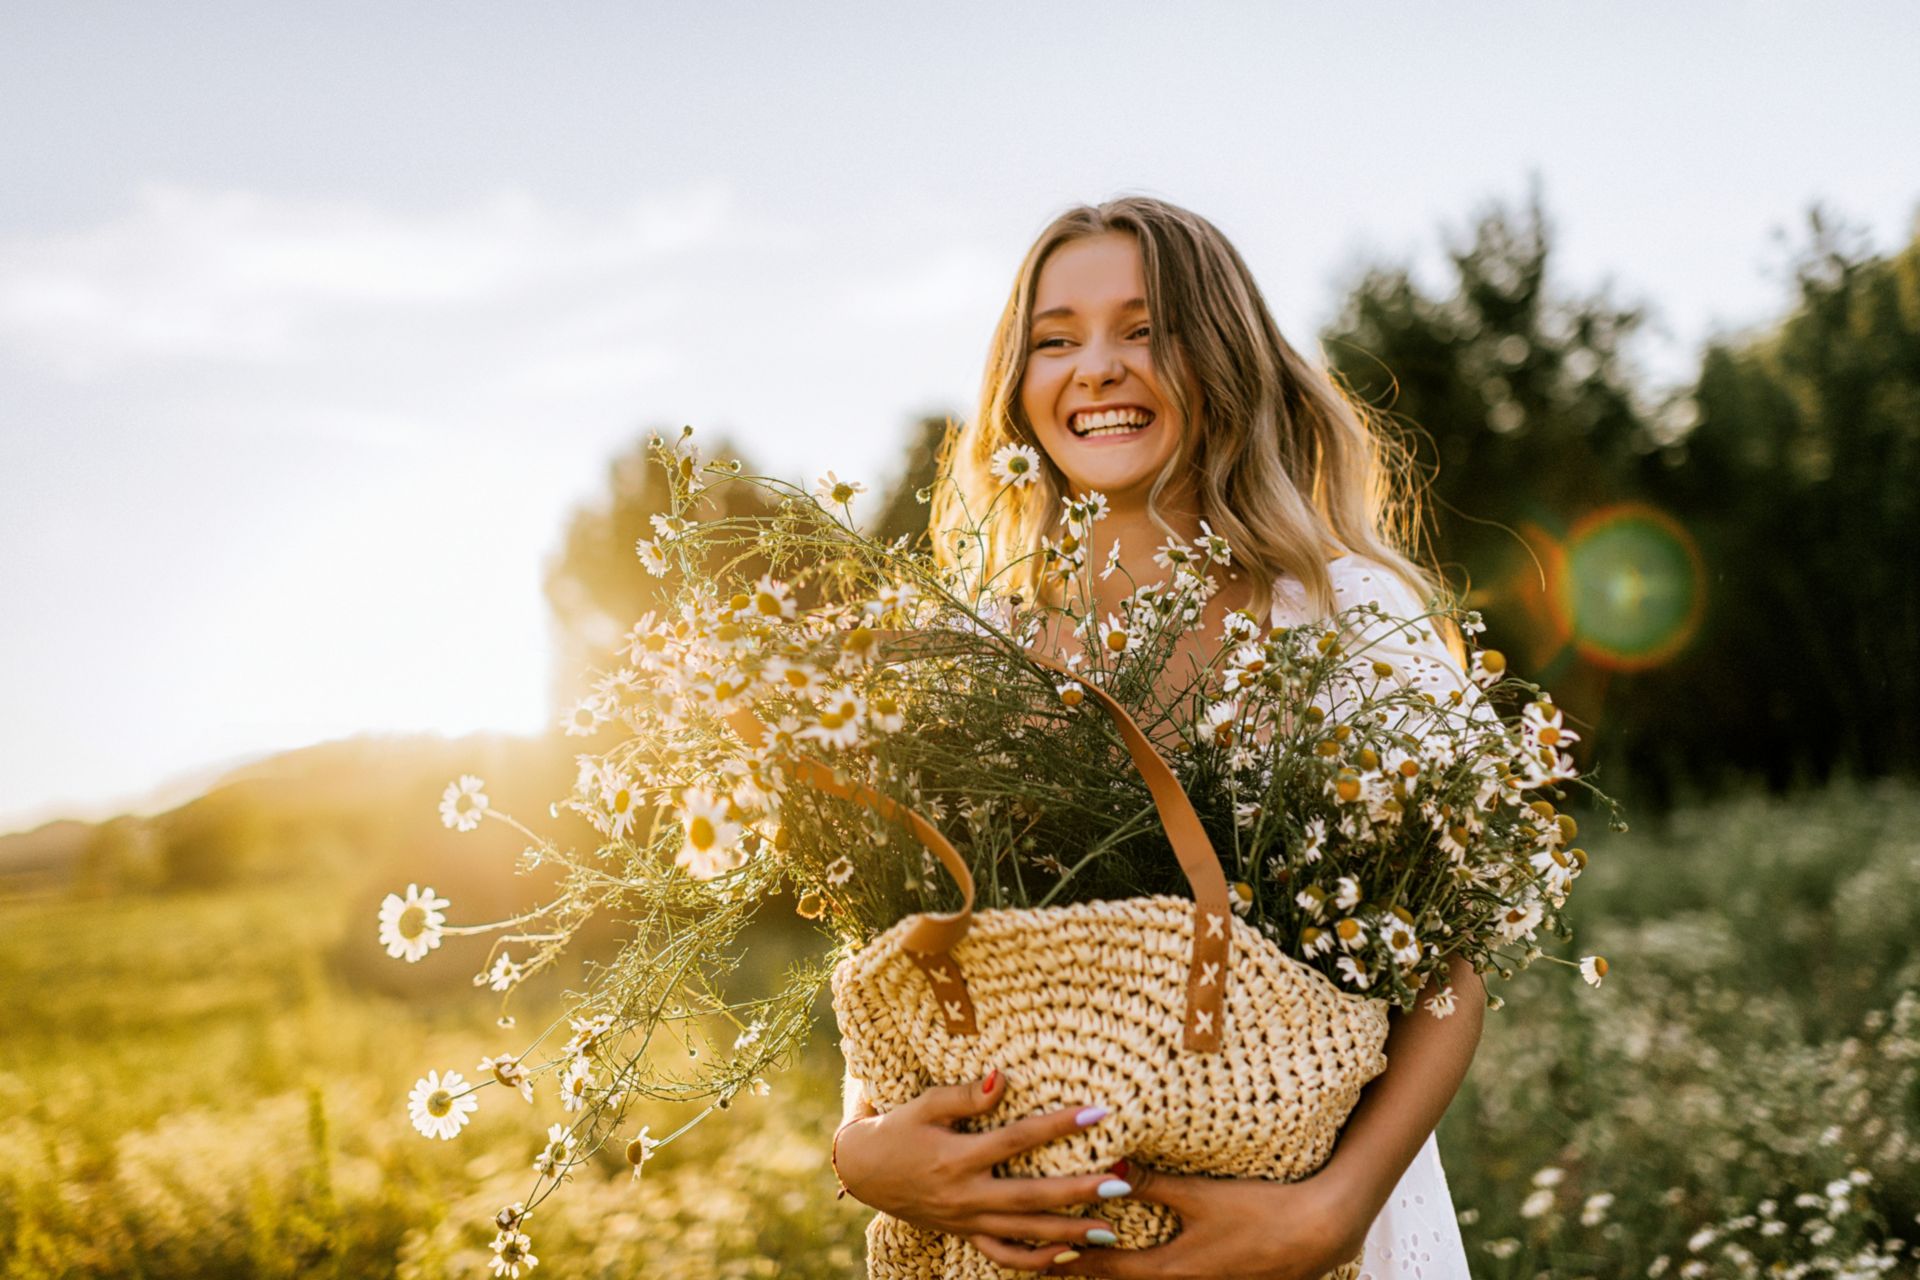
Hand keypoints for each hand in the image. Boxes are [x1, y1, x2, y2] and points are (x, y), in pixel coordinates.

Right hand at [832, 1067, 1128, 1259]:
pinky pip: (1004, 1256)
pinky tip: (1071, 1254)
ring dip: (1069, 1232)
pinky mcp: (967, 1235)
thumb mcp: (926, 1105)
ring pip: (1024, 1233)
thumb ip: (966, 1097)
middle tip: (1120, 1183)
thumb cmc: (900, 1129)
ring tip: (1109, 1227)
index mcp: (957, 1157)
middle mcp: (965, 1195)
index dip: (1058, 1125)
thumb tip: (1003, 1078)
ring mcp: (967, 1221)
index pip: (1017, 1140)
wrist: (866, 1171)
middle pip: (1030, 1196)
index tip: (1097, 1112)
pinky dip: (1037, 1260)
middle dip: (1078, 1192)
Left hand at [975, 1163, 1367, 1279]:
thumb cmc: (1260, 1211)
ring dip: (1118, 1275)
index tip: (1037, 1258)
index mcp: (1170, 1268)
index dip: (1069, 1264)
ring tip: (1085, 1268)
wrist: (1318, 1233)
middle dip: (1086, 1275)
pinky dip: (1150, 1274)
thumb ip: (1154, 1182)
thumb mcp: (1201, 1194)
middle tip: (1048, 1265)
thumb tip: (1109, 1163)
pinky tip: (1147, 1264)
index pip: (1106, 1270)